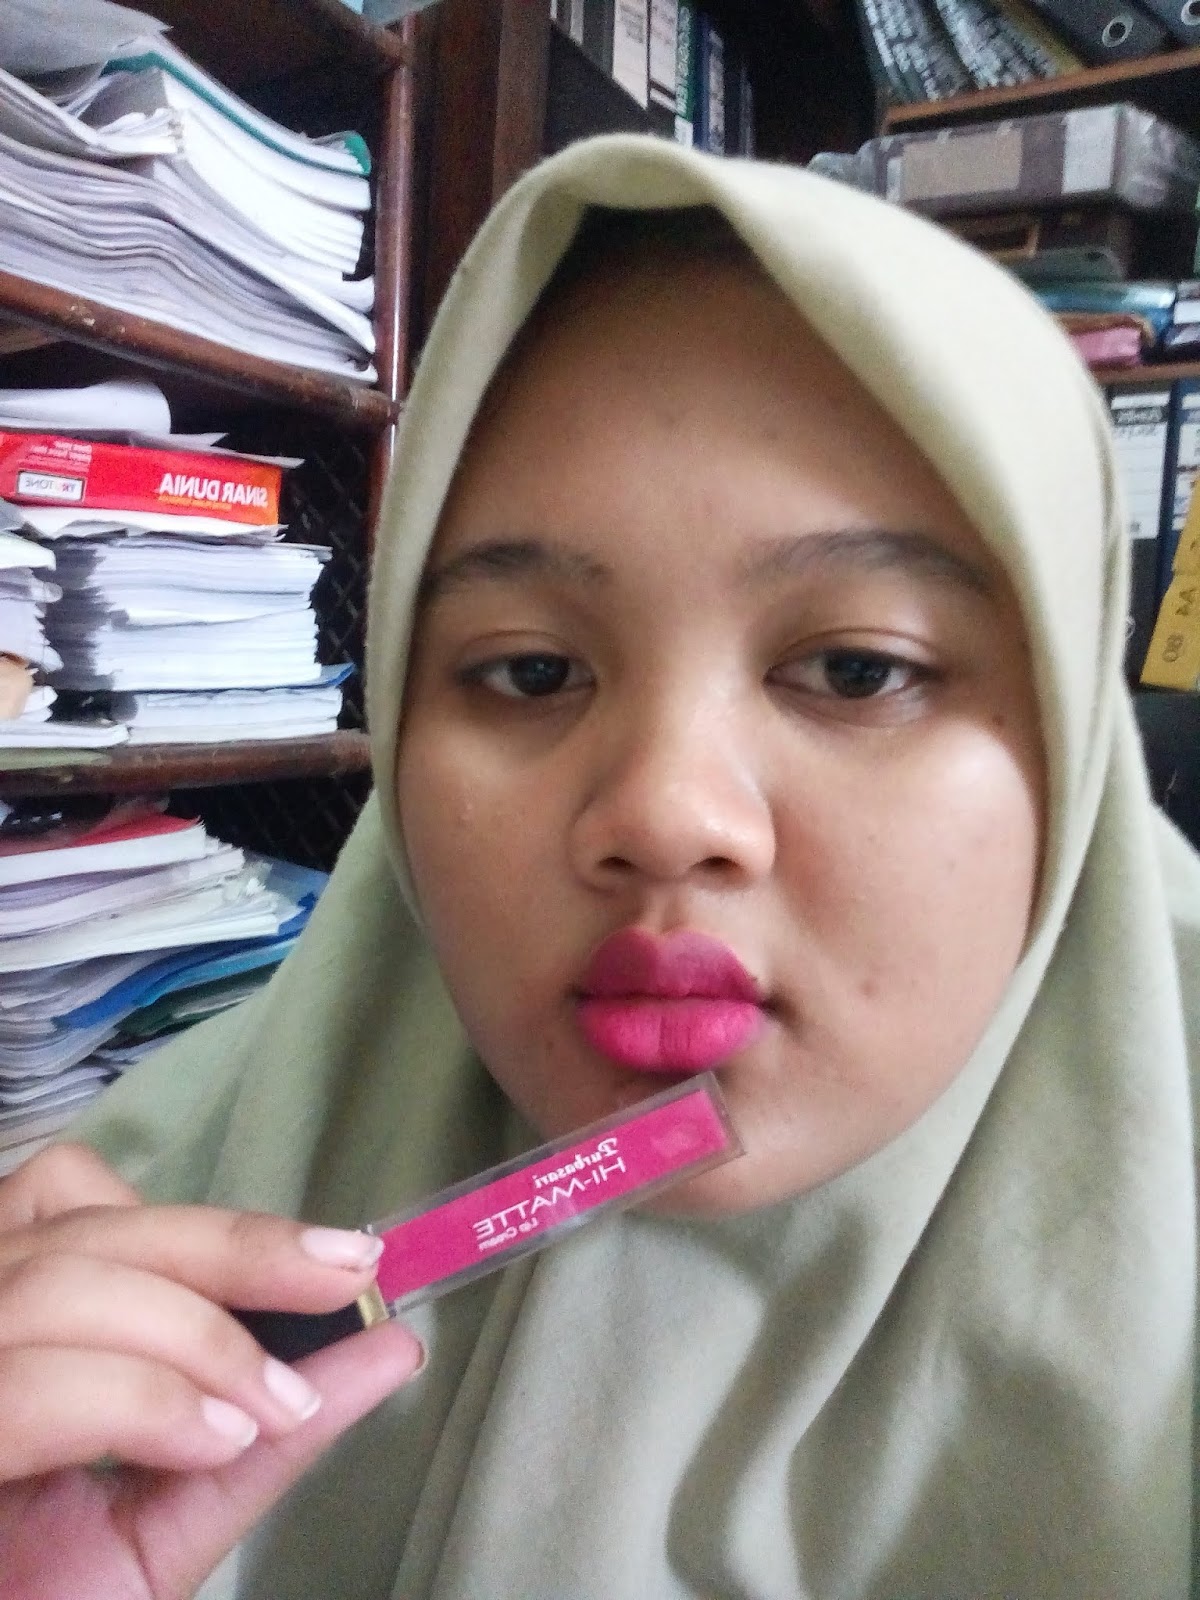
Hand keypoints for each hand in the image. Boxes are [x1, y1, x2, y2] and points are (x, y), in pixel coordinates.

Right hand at [0, 1144, 423, 1599]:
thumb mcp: (176, 1513)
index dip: (217, 1224)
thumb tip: (388, 1348)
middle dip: (237, 1251)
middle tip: (349, 1282)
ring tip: (271, 1410)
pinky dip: (137, 1397)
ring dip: (198, 1339)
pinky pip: (29, 1382)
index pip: (91, 1208)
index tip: (342, 1255)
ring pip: (65, 1285)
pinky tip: (209, 1438)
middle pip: (91, 1230)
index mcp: (10, 1329)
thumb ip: (268, 1432)